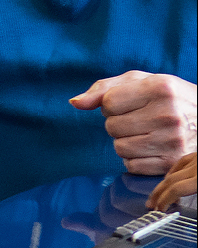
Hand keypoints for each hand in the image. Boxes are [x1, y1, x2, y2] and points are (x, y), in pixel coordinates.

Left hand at [69, 72, 196, 175]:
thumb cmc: (169, 97)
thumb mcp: (141, 82)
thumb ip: (104, 89)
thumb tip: (75, 103)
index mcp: (160, 89)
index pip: (109, 102)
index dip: (112, 104)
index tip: (129, 103)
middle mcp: (168, 115)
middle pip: (112, 126)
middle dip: (119, 123)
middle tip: (140, 119)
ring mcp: (173, 140)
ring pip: (119, 147)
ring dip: (126, 142)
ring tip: (146, 133)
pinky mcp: (172, 162)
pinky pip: (131, 165)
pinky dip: (135, 159)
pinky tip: (152, 147)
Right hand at [149, 152, 195, 211]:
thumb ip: (195, 201)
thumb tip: (179, 204)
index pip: (175, 190)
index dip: (164, 201)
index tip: (160, 210)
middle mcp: (196, 167)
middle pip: (170, 180)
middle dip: (158, 194)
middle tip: (151, 204)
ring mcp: (196, 159)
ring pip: (172, 171)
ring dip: (163, 184)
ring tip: (157, 194)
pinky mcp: (197, 155)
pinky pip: (180, 163)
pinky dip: (172, 172)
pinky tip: (169, 177)